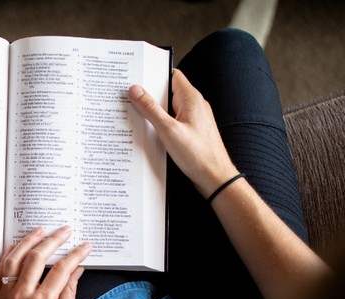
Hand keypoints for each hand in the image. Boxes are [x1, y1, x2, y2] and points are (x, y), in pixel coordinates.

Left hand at [0, 226, 89, 298]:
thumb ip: (69, 292)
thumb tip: (77, 268)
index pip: (61, 269)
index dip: (75, 254)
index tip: (84, 245)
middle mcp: (21, 296)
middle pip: (37, 258)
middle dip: (53, 240)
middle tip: (65, 230)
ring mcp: (5, 296)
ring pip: (14, 259)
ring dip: (27, 241)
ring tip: (40, 230)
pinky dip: (6, 256)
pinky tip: (15, 246)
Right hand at [128, 68, 238, 197]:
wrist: (215, 177)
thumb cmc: (197, 155)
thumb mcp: (168, 130)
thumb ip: (151, 109)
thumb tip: (135, 90)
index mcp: (191, 98)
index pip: (171, 75)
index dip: (154, 74)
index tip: (136, 76)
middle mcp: (194, 105)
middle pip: (168, 91)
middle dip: (150, 94)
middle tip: (129, 96)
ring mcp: (193, 118)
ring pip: (169, 107)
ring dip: (154, 110)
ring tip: (135, 113)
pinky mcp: (191, 131)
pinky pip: (172, 120)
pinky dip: (160, 122)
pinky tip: (149, 130)